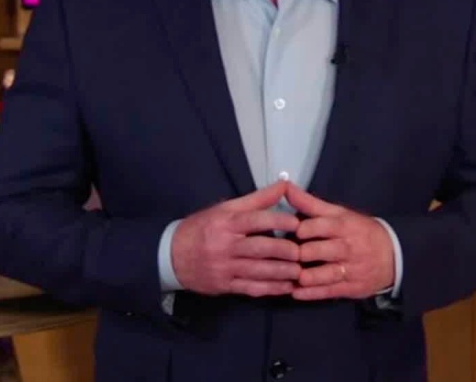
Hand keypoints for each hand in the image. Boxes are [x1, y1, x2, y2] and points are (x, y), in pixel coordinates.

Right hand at [171, 180, 302, 296]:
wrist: (171, 256)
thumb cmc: (202, 228)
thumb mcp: (225, 208)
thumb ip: (256, 199)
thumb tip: (284, 185)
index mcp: (226, 223)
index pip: (255, 220)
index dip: (278, 221)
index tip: (297, 223)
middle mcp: (225, 246)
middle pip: (260, 248)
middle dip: (285, 251)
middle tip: (304, 251)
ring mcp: (224, 268)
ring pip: (258, 271)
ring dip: (282, 272)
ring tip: (300, 271)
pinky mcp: (224, 285)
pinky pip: (251, 288)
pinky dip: (271, 289)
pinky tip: (286, 287)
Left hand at [286, 181, 394, 300]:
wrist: (393, 256)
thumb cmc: (359, 231)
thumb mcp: (340, 214)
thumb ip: (310, 203)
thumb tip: (285, 187)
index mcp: (345, 226)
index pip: (324, 225)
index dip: (306, 228)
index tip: (293, 230)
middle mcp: (348, 247)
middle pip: (323, 250)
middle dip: (304, 253)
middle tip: (285, 255)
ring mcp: (351, 269)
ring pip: (327, 274)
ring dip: (308, 277)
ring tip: (292, 276)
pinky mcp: (351, 288)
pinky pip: (330, 291)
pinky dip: (312, 293)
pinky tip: (296, 293)